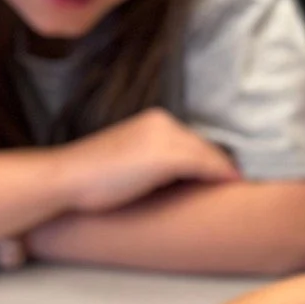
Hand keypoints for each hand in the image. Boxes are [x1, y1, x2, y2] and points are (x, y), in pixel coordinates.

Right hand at [57, 109, 240, 213]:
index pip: (189, 139)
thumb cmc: (89, 178)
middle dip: (219, 162)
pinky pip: (205, 165)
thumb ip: (150, 160)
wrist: (66, 178)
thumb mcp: (127, 160)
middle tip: (237, 178)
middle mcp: (161, 122)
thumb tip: (171, 176)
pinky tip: (233, 183)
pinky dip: (221, 174)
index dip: (208, 157)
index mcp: (151, 120)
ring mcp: (165, 137)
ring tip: (238, 183)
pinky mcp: (167, 156)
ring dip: (224, 169)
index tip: (223, 172)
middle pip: (202, 145)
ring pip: (207, 154)